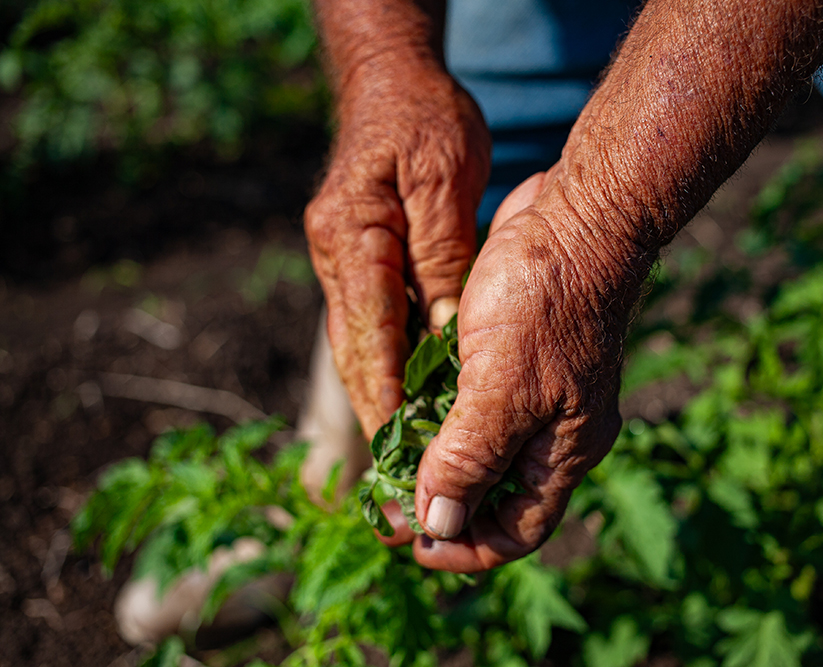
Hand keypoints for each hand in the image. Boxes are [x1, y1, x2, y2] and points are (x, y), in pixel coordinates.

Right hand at [305, 58, 489, 437]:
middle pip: (355, 350)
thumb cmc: (423, 118)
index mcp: (351, 235)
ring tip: (405, 453)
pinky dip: (388, 362)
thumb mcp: (444, 180)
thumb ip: (441, 259)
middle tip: (400, 472)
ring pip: (359, 342)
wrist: (389, 80)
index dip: (383, 396)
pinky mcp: (355, 257)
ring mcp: (340, 257)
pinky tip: (409, 394)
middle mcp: (335, 254)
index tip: (399, 449)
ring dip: (379, 396)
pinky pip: (371, 322)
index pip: (368, 333)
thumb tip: (443, 334)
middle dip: (377, 412)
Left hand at [400, 171, 644, 570]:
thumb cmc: (548, 300)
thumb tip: (437, 525)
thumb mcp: (503, 389)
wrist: (574, 216)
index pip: (516, 533)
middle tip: (383, 500)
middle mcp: (552, 430)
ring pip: (476, 449)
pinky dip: (436, 411)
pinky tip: (404, 403)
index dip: (462, 548)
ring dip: (432, 458)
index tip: (408, 542)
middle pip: (492, 496)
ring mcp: (533, 392)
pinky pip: (470, 403)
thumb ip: (469, 460)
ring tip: (385, 455)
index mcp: (564, 451)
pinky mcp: (510, 356)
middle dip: (439, 504)